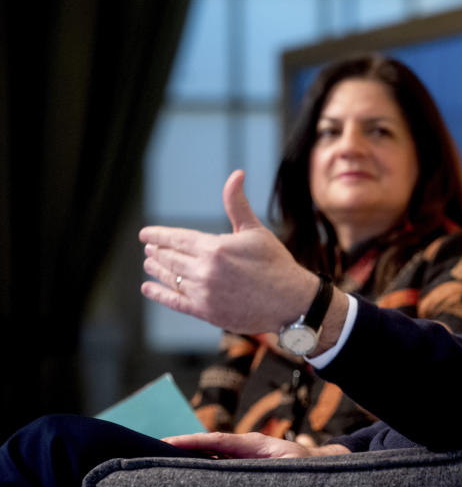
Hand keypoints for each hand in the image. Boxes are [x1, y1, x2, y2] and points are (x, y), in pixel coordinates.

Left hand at [139, 170, 319, 332]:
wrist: (290, 301)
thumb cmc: (275, 263)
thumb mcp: (255, 230)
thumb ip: (237, 203)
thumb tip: (236, 174)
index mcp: (215, 247)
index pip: (177, 238)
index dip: (158, 235)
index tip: (145, 234)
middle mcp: (204, 270)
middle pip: (170, 258)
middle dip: (157, 251)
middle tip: (149, 248)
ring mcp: (203, 293)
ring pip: (170, 278)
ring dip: (156, 269)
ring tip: (149, 263)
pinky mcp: (205, 312)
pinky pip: (174, 301)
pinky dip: (158, 294)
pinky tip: (148, 288)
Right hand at [163, 431, 350, 458]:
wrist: (320, 465)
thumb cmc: (307, 466)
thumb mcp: (290, 465)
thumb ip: (269, 465)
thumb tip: (248, 472)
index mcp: (252, 444)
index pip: (216, 439)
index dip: (192, 440)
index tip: (167, 442)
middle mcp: (243, 448)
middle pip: (206, 446)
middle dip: (180, 447)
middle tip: (150, 451)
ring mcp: (241, 457)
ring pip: (209, 456)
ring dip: (187, 459)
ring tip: (157, 463)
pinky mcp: (242, 467)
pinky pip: (217, 465)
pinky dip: (199, 469)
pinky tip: (181, 476)